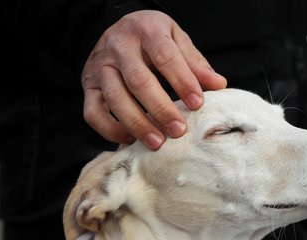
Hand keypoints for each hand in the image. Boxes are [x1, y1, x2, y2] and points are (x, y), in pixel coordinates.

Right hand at [82, 10, 226, 149]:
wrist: (119, 30)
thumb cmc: (153, 39)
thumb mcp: (176, 40)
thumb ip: (195, 64)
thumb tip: (219, 84)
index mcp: (145, 30)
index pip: (165, 56)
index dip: (182, 81)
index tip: (198, 104)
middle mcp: (118, 46)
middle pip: (139, 81)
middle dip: (161, 109)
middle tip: (179, 131)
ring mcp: (99, 66)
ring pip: (115, 98)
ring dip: (137, 123)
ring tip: (157, 142)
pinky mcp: (88, 85)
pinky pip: (93, 112)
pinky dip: (110, 130)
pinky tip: (131, 139)